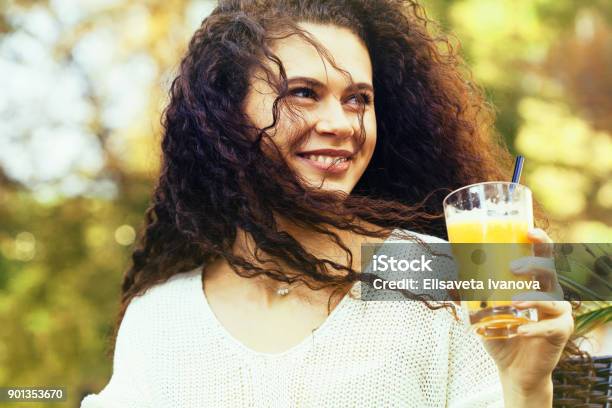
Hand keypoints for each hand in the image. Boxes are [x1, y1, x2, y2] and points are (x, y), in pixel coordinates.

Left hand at [481, 228, 573, 404]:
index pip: (543, 256)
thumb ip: (469, 294)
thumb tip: (445, 278)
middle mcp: (552, 294)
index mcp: (536, 282)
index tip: (527, 231)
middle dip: (534, 265)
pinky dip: (533, 327)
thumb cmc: (500, 334)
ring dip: (533, 298)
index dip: (540, 241)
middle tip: (514, 268)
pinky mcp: (561, 333)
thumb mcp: (480, 312)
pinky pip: (549, 326)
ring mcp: (559, 313)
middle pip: (550, 271)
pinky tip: (519, 330)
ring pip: (552, 298)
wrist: (513, 369)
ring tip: (514, 302)